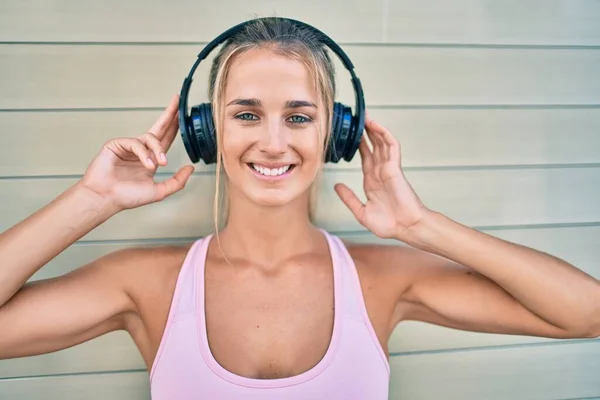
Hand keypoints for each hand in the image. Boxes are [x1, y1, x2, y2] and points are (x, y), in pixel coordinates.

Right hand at [80, 94, 194, 211]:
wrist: (105, 199)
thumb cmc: (127, 197)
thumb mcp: (159, 191)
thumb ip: (177, 181)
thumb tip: (191, 168)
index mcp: (151, 160)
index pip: (166, 139)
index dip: (175, 127)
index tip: (183, 114)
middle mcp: (141, 150)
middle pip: (159, 128)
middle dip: (169, 114)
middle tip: (177, 100)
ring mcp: (129, 146)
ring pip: (150, 138)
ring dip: (158, 150)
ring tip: (160, 163)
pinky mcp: (116, 144)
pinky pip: (135, 142)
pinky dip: (144, 153)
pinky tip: (147, 164)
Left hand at [334, 116, 428, 238]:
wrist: (405, 228)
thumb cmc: (388, 224)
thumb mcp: (361, 211)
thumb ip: (349, 198)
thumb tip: (336, 186)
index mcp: (372, 180)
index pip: (364, 157)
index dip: (358, 144)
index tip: (349, 134)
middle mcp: (379, 172)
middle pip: (373, 146)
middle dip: (365, 132)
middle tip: (356, 118)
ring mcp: (388, 168)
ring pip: (381, 143)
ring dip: (374, 129)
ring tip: (364, 116)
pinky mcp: (395, 168)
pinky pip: (391, 147)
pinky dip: (384, 135)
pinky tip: (376, 126)